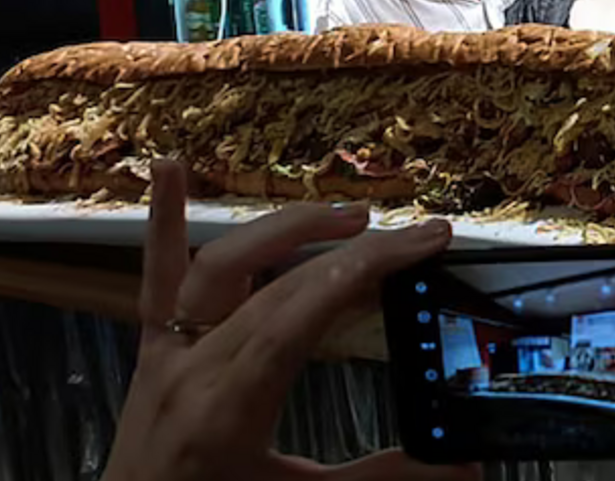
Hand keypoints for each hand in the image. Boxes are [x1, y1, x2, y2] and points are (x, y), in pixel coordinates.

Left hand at [101, 162, 474, 480]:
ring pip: (221, 264)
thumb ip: (379, 479)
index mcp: (229, 406)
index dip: (367, 266)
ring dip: (288, 230)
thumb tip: (461, 467)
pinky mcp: (152, 350)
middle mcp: (193, 367)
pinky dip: (164, 219)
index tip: (424, 240)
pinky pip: (155, 276)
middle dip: (353, 248)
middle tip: (413, 233)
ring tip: (348, 217)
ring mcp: (167, 352)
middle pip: (278, 282)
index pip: (302, 312)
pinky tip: (171, 166)